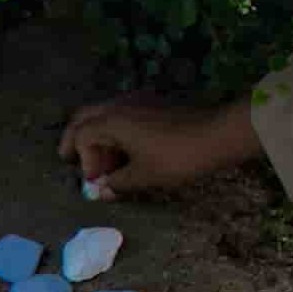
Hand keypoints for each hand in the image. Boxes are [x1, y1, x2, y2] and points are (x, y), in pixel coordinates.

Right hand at [57, 95, 262, 197]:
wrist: (219, 135)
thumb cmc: (178, 156)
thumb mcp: (144, 175)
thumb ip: (118, 183)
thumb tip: (102, 191)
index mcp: (112, 120)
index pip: (81, 136)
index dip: (84, 160)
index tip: (96, 180)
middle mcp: (121, 105)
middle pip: (85, 117)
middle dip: (76, 139)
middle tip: (72, 160)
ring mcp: (139, 101)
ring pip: (105, 114)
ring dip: (98, 136)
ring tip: (106, 163)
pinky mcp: (155, 105)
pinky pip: (123, 114)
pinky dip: (116, 131)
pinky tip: (125, 151)